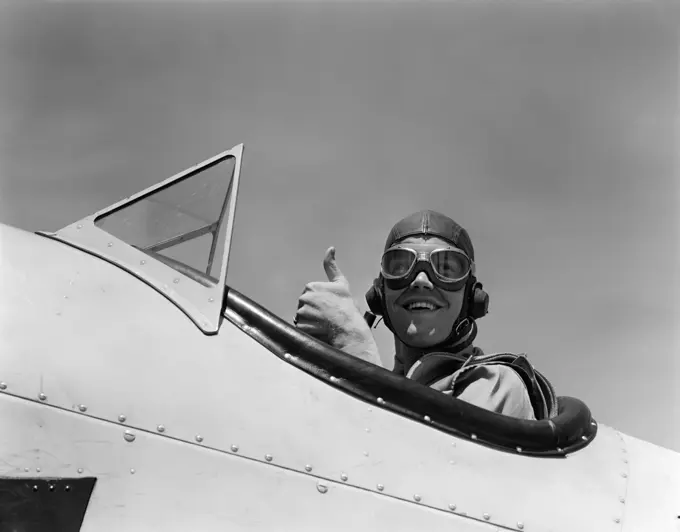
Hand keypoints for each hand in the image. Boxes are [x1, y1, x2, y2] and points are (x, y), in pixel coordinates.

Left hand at [294, 247, 381, 365]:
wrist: (348, 327)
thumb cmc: (346, 307)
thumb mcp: (341, 283)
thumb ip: (332, 266)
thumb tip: (330, 248)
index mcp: (311, 286)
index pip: (309, 295)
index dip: (319, 302)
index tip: (329, 306)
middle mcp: (304, 297)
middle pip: (304, 306)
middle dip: (313, 311)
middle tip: (327, 316)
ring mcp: (302, 312)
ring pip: (303, 317)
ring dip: (311, 321)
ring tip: (324, 324)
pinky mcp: (301, 325)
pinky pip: (302, 328)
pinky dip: (309, 330)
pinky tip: (319, 330)